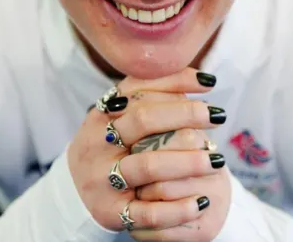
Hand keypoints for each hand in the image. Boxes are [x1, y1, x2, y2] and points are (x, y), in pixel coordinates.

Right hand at [66, 68, 225, 235]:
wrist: (75, 194)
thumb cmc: (112, 146)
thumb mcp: (120, 117)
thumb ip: (154, 94)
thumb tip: (203, 80)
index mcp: (101, 116)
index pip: (139, 91)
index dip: (177, 83)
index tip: (211, 85)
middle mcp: (98, 145)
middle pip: (143, 121)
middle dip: (185, 115)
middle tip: (217, 116)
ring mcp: (103, 180)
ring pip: (148, 165)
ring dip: (187, 162)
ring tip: (217, 160)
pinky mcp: (113, 213)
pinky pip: (149, 213)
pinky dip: (178, 208)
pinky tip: (201, 202)